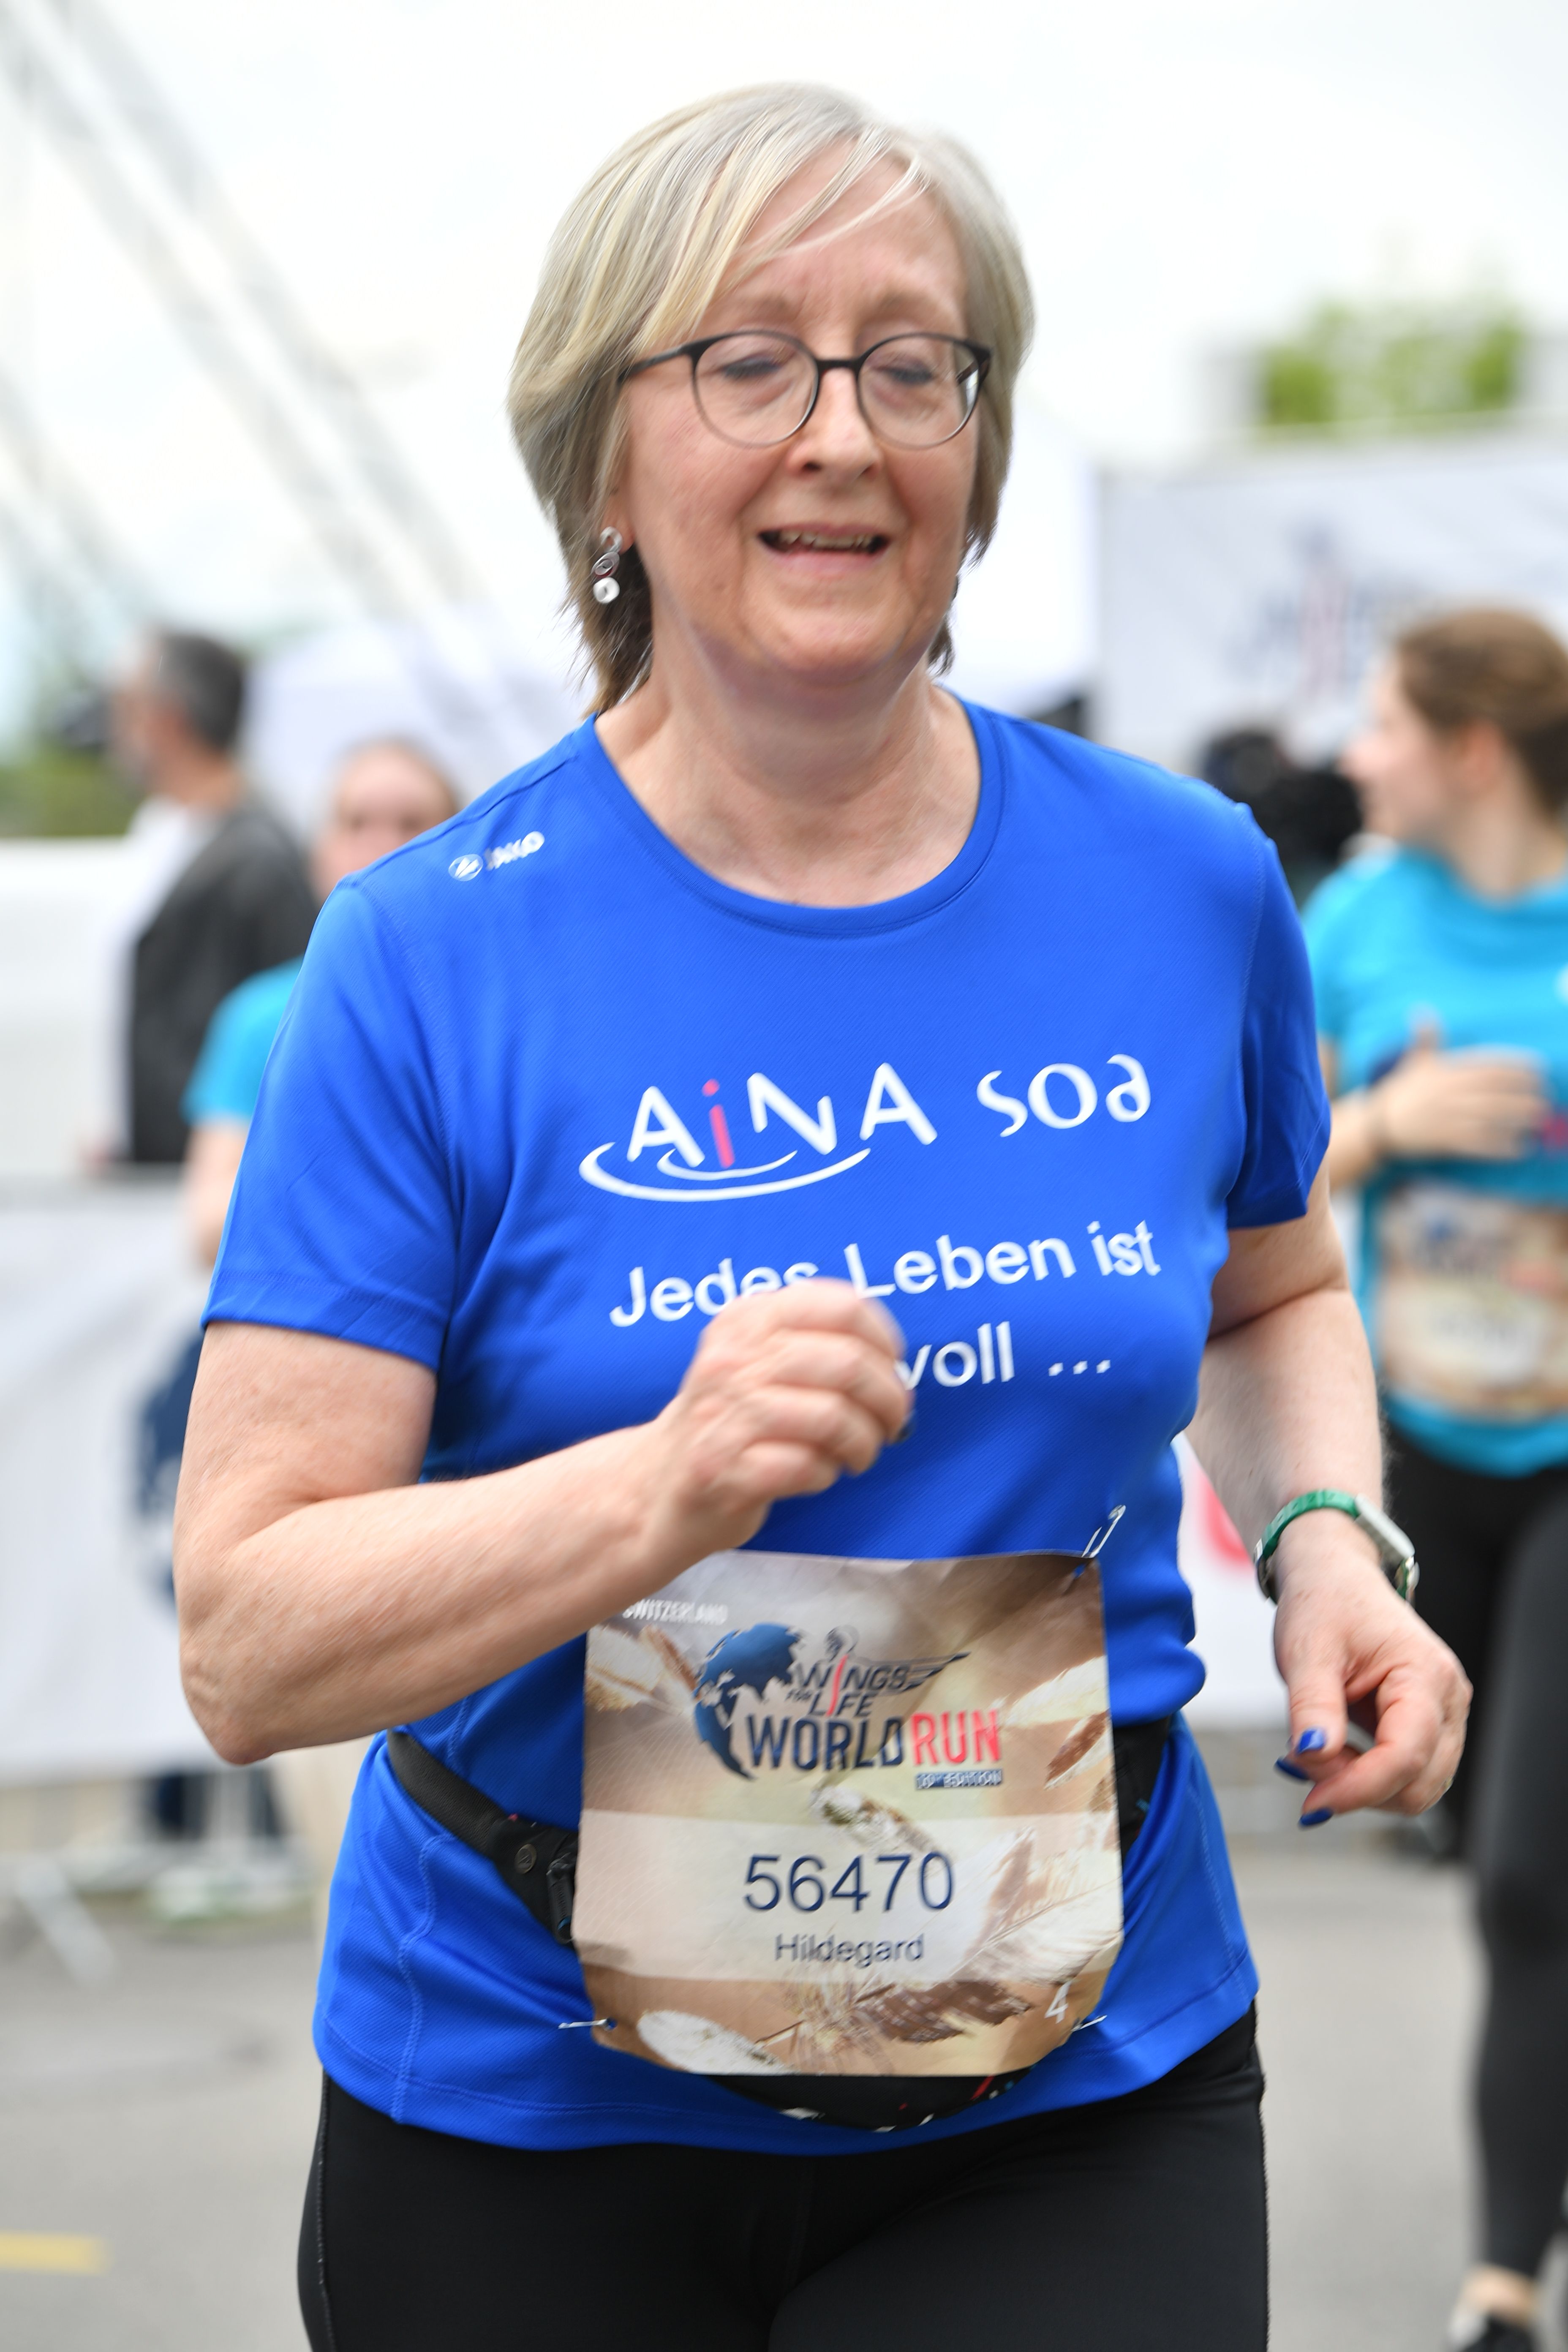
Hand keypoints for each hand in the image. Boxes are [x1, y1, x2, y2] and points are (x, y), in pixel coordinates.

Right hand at [634, 1281, 910, 1574]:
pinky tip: (815, 1473)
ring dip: (863, 1444)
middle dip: (887, 1400)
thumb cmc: (732, 1419)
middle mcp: (732, 1358)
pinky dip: (824, 1474)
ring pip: (833, 1417)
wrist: (659, 1483)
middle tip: (890, 1423)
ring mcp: (723, 1413)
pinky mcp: (722, 1469)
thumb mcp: (758, 1358)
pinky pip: (806, 1466)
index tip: (892, 1367)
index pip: (843, 1306)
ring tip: (857, 1455)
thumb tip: (894, 1366)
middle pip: (848, 1364)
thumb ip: (816, 1344)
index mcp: (748, 1318)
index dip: (885, 1339)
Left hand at [1270, 1516, 1469, 1820]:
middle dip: (1358, 1789)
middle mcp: (1449, 1700)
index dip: (1357, 1788)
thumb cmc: (1324, 1604)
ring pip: (1416, 1789)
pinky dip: (1368, 1778)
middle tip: (1303, 1760)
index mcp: (1427, 1674)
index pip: (1405, 1756)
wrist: (1335, 1577)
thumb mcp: (1307, 1650)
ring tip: (1317, 1746)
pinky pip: (1407, 1775)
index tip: (1309, 1802)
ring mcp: (1445, 1717)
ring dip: (1362, 1786)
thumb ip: (1311, 1706)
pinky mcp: (1429, 1728)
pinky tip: (1333, 1751)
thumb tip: (1312, 1756)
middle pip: (1417, 1784)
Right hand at [1373, 1026, 1545, 1162]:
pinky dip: (1500, 1147)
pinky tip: (1519, 1148)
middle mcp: (1448, 1092)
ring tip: (1540, 1119)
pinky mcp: (1444, 1140)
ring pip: (1490, 1117)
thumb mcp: (1415, 1062)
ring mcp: (1446, 1117)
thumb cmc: (1403, 1090)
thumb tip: (1421, 1010)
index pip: (1489, 1065)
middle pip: (1495, 1092)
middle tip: (1547, 1098)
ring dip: (1518, 1119)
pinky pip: (1478, 1144)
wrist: (1378, 1123)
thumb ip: (1425, 1037)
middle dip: (1525, 1094)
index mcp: (1446, 1071)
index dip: (1517, 1066)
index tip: (1540, 1069)